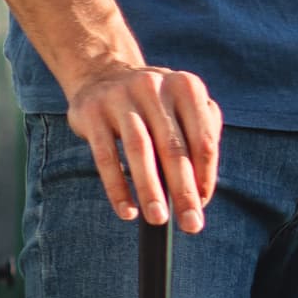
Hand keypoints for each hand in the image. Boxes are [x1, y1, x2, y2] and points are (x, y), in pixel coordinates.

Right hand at [63, 59, 220, 229]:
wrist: (102, 74)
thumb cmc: (155, 104)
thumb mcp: (183, 107)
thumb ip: (200, 138)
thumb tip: (201, 192)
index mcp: (186, 87)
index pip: (203, 139)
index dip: (205, 175)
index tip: (203, 204)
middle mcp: (154, 87)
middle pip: (173, 147)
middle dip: (183, 191)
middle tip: (191, 224)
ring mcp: (120, 97)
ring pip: (139, 150)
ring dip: (150, 189)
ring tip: (158, 219)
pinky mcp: (91, 111)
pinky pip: (106, 156)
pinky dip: (117, 187)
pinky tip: (127, 211)